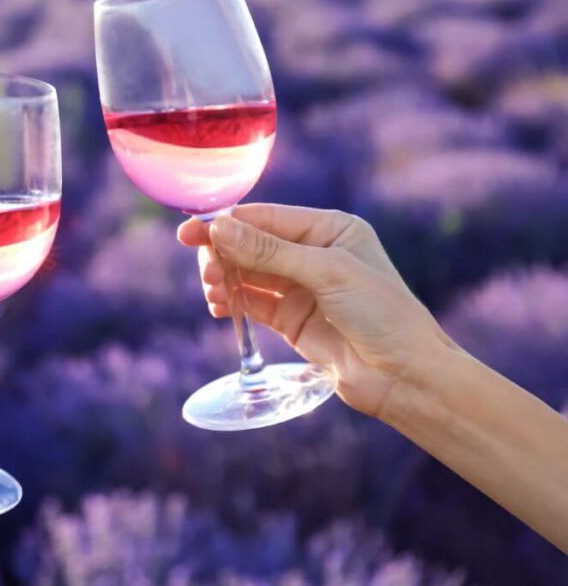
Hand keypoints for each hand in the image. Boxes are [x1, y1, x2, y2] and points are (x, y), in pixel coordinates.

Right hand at [178, 204, 459, 418]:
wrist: (405, 377)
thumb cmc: (382, 314)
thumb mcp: (327, 273)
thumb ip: (270, 252)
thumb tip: (220, 229)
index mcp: (329, 229)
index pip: (265, 218)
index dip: (226, 224)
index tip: (190, 232)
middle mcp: (312, 254)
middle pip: (250, 245)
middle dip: (222, 255)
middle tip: (206, 272)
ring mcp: (299, 288)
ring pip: (246, 274)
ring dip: (224, 279)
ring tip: (213, 292)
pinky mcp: (290, 319)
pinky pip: (250, 302)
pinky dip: (230, 302)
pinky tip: (218, 306)